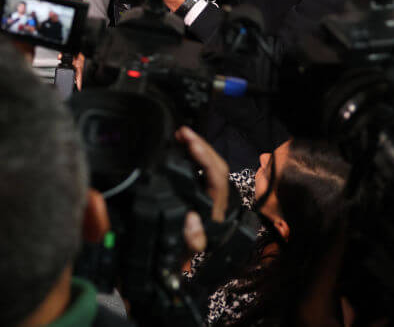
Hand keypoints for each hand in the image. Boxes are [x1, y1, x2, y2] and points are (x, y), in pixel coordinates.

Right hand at [174, 126, 229, 252]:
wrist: (176, 261)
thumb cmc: (181, 253)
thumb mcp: (185, 250)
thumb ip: (192, 240)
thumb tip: (192, 219)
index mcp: (214, 210)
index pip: (218, 178)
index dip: (206, 160)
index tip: (191, 145)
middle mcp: (216, 200)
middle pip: (217, 165)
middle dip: (202, 145)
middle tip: (183, 132)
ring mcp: (209, 193)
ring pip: (211, 164)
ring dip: (197, 146)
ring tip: (181, 134)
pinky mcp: (200, 190)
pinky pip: (201, 168)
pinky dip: (192, 154)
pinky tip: (181, 146)